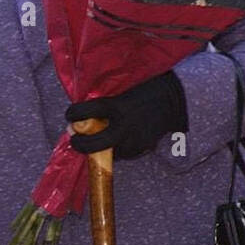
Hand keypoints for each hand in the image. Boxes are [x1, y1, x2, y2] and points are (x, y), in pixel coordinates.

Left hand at [65, 70, 187, 158]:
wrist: (175, 101)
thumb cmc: (147, 90)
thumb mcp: (123, 92)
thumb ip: (105, 103)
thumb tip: (83, 115)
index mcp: (119, 106)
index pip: (88, 111)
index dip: (74, 113)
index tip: (69, 114)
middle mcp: (125, 126)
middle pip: (94, 144)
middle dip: (80, 144)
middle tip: (74, 139)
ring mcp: (134, 141)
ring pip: (107, 152)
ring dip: (97, 148)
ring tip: (92, 139)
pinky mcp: (142, 149)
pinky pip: (121, 154)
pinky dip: (114, 149)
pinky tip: (112, 141)